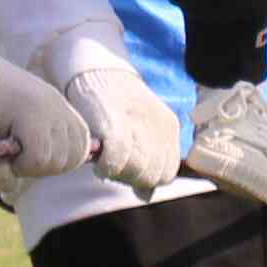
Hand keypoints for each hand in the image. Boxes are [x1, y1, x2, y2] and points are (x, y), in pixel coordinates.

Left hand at [0, 58, 96, 183]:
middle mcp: (55, 106)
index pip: (41, 160)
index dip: (19, 168)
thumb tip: (12, 187)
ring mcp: (61, 103)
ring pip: (79, 150)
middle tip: (12, 153)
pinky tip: (43, 147)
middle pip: (64, 159)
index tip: (0, 154)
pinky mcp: (61, 103)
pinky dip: (67, 149)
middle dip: (37, 166)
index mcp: (33, 111)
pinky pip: (81, 135)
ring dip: (56, 161)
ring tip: (28, 152)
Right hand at [33, 23, 183, 189]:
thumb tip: (147, 196)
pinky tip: (98, 162)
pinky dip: (106, 168)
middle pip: (152, 175)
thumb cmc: (116, 105)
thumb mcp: (140, 129)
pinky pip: (116, 161)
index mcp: (169, 127)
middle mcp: (160, 127)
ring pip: (137, 171)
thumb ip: (147, 160)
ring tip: (107, 161)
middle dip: (132, 177)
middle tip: (115, 165)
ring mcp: (139, 126)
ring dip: (120, 173)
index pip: (166, 172)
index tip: (128, 169)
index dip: (146, 178)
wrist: (97, 70)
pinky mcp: (115, 126)